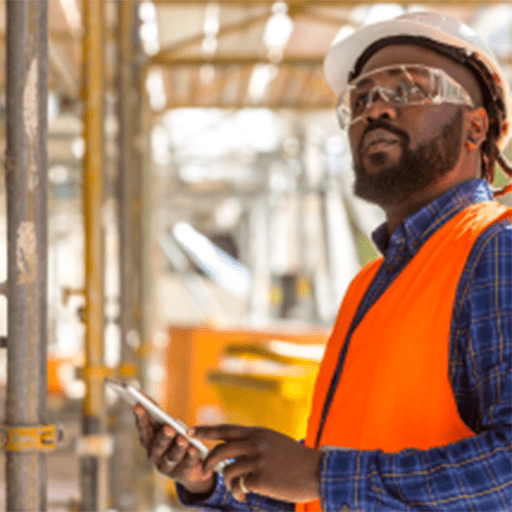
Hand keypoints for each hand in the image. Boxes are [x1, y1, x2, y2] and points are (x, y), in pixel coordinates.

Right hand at [134, 405, 215, 495]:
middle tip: (169, 428)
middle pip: (158, 445)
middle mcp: (154, 454)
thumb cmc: (176, 439)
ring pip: (172, 456)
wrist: (190, 467)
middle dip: (163, 436)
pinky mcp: (181, 473)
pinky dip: (190, 456)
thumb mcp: (168, 427)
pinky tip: (194, 450)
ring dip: (178, 447)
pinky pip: (187, 464)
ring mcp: (167, 466)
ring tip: (183, 440)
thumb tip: (147, 400)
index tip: (139, 405)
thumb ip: (160, 417)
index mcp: (149, 440)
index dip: (141, 418)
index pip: (143, 429)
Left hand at [190, 424, 322, 502]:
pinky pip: (240, 485)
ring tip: (237, 488)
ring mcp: (258, 460)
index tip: (188, 430)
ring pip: (229, 470)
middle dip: (207, 460)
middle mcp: (256, 443)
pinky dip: (239, 491)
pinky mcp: (261, 477)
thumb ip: (253, 443)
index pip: (225, 429)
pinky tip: (246, 494)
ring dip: (228, 482)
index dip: (205, 430)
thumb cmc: (295, 459)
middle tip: (203, 469)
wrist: (317, 471)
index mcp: (258, 432)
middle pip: (221, 449)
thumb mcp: (273, 442)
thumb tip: (231, 451)